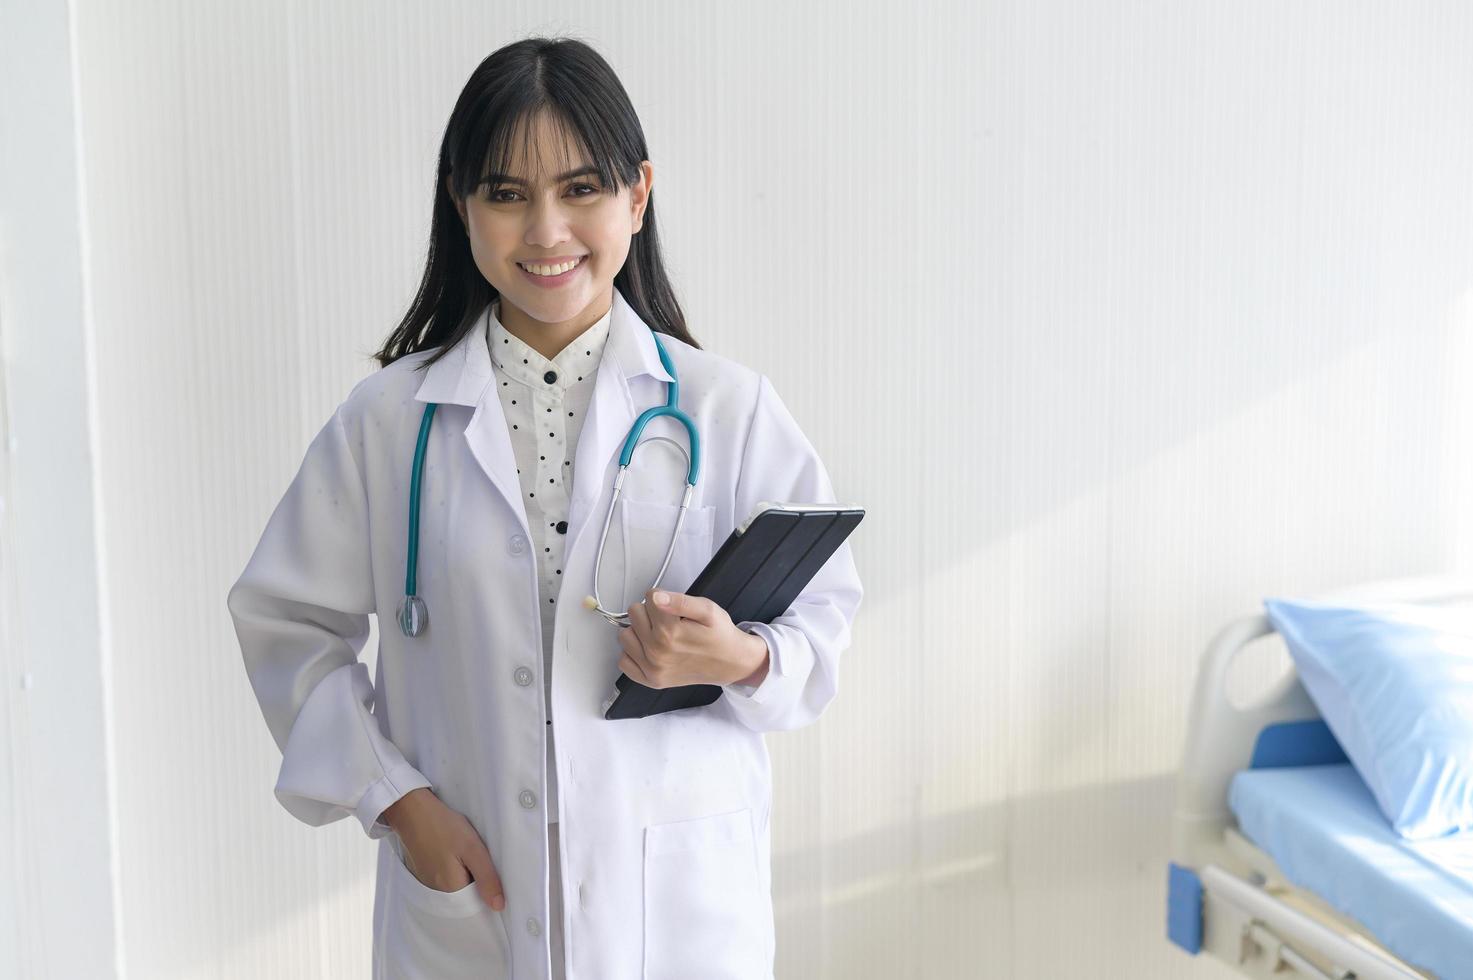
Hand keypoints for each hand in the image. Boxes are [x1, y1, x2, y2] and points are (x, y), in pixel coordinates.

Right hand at [380, 788, 505, 910]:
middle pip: (466, 896)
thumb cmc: (443, 826)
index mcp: (451, 891)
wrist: (413, 811)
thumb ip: (487, 878)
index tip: (492, 872)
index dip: (488, 890)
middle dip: (477, 881)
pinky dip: (454, 869)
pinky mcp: (425, 873)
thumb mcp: (472, 849)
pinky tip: (455, 854)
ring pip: (456, 886)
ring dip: (466, 874)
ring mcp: (428, 883)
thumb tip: (499, 906)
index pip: (477, 903)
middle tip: (479, 858)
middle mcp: (437, 893)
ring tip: (467, 855)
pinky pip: (446, 879)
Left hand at [619, 588, 770, 688]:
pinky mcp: (651, 680)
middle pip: (634, 614)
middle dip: (650, 613)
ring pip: (625, 635)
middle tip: (669, 621)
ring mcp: (652, 669)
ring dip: (639, 631)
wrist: (731, 663)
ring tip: (659, 634)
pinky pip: (624, 661)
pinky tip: (650, 649)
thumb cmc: (720, 635)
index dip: (663, 598)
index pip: (648, 597)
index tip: (675, 609)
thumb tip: (656, 597)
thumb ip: (681, 601)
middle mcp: (657, 652)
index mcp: (670, 632)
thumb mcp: (708, 610)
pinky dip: (634, 653)